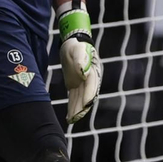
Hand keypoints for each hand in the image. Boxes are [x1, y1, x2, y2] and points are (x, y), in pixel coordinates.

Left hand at [58, 0, 101, 124]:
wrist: (74, 41)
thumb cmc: (77, 45)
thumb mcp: (78, 50)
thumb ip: (81, 61)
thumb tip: (83, 73)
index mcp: (93, 72)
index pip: (91, 87)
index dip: (89, 96)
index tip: (85, 105)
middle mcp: (89, 80)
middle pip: (86, 96)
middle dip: (82, 108)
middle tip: (75, 118)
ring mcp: (82, 84)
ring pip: (80, 99)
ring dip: (76, 110)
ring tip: (71, 120)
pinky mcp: (75, 85)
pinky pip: (74, 98)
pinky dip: (72, 107)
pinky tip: (69, 117)